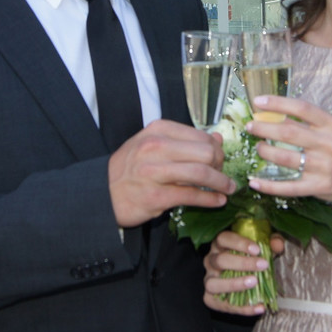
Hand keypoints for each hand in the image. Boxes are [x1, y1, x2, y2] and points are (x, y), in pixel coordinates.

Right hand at [108, 120, 233, 227]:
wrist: (101, 193)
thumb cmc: (131, 168)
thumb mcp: (153, 144)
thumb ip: (184, 141)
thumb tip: (217, 138)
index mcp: (158, 130)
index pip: (201, 135)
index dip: (216, 149)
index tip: (219, 160)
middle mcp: (156, 147)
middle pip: (206, 152)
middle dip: (221, 165)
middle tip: (224, 175)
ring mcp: (155, 172)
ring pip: (202, 173)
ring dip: (222, 183)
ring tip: (229, 188)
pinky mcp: (156, 196)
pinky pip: (192, 196)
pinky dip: (210, 199)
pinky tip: (218, 201)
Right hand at [203, 229, 284, 315]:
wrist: (246, 281)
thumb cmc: (253, 259)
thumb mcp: (264, 248)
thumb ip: (272, 242)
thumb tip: (277, 244)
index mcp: (220, 245)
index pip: (223, 238)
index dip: (239, 243)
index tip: (257, 249)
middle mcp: (211, 261)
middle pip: (220, 260)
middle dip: (242, 263)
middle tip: (263, 265)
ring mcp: (209, 280)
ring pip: (213, 283)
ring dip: (234, 284)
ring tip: (254, 283)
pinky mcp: (210, 299)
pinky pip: (222, 305)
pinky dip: (242, 308)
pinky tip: (260, 307)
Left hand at [244, 95, 331, 205]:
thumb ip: (311, 122)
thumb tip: (276, 112)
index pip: (302, 108)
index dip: (278, 103)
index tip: (258, 101)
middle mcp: (328, 144)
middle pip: (289, 133)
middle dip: (264, 128)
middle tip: (250, 126)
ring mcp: (323, 167)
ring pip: (285, 158)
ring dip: (265, 152)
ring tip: (257, 147)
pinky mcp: (318, 187)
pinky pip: (289, 187)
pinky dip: (269, 185)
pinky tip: (254, 181)